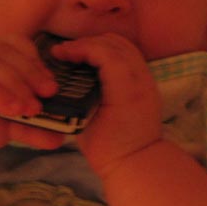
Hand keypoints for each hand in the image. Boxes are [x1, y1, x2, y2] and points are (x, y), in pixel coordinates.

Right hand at [0, 37, 64, 159]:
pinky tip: (11, 108)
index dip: (36, 62)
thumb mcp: (8, 125)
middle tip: (49, 94)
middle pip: (7, 54)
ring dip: (15, 85)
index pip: (17, 45)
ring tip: (32, 107)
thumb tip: (61, 138)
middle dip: (31, 73)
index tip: (53, 85)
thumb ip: (33, 127)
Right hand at [51, 34, 162, 178]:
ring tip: (77, 53)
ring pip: (124, 45)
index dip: (80, 48)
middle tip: (63, 52)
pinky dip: (109, 50)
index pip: (105, 55)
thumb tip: (60, 79)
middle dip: (87, 42)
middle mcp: (141, 80)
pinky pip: (129, 54)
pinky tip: (93, 60)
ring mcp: (148, 79)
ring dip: (99, 44)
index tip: (58, 53)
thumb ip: (77, 98)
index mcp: (126, 92)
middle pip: (115, 43)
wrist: (139, 163)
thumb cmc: (108, 151)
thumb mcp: (85, 127)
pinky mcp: (147, 80)